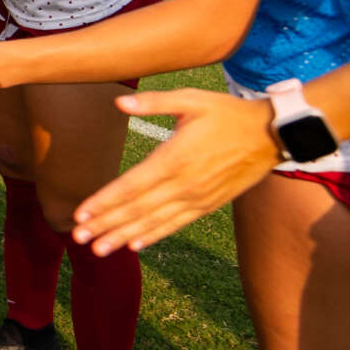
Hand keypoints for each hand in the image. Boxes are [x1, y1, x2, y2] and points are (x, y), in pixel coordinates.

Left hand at [69, 90, 279, 254]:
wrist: (271, 136)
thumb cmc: (228, 113)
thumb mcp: (192, 99)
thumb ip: (154, 102)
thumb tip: (118, 102)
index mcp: (174, 158)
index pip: (130, 186)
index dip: (103, 202)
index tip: (80, 214)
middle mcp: (183, 184)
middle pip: (136, 209)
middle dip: (105, 225)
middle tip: (78, 238)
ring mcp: (196, 198)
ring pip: (153, 222)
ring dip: (123, 236)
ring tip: (99, 250)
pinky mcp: (207, 205)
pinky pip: (176, 225)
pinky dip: (154, 235)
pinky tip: (135, 245)